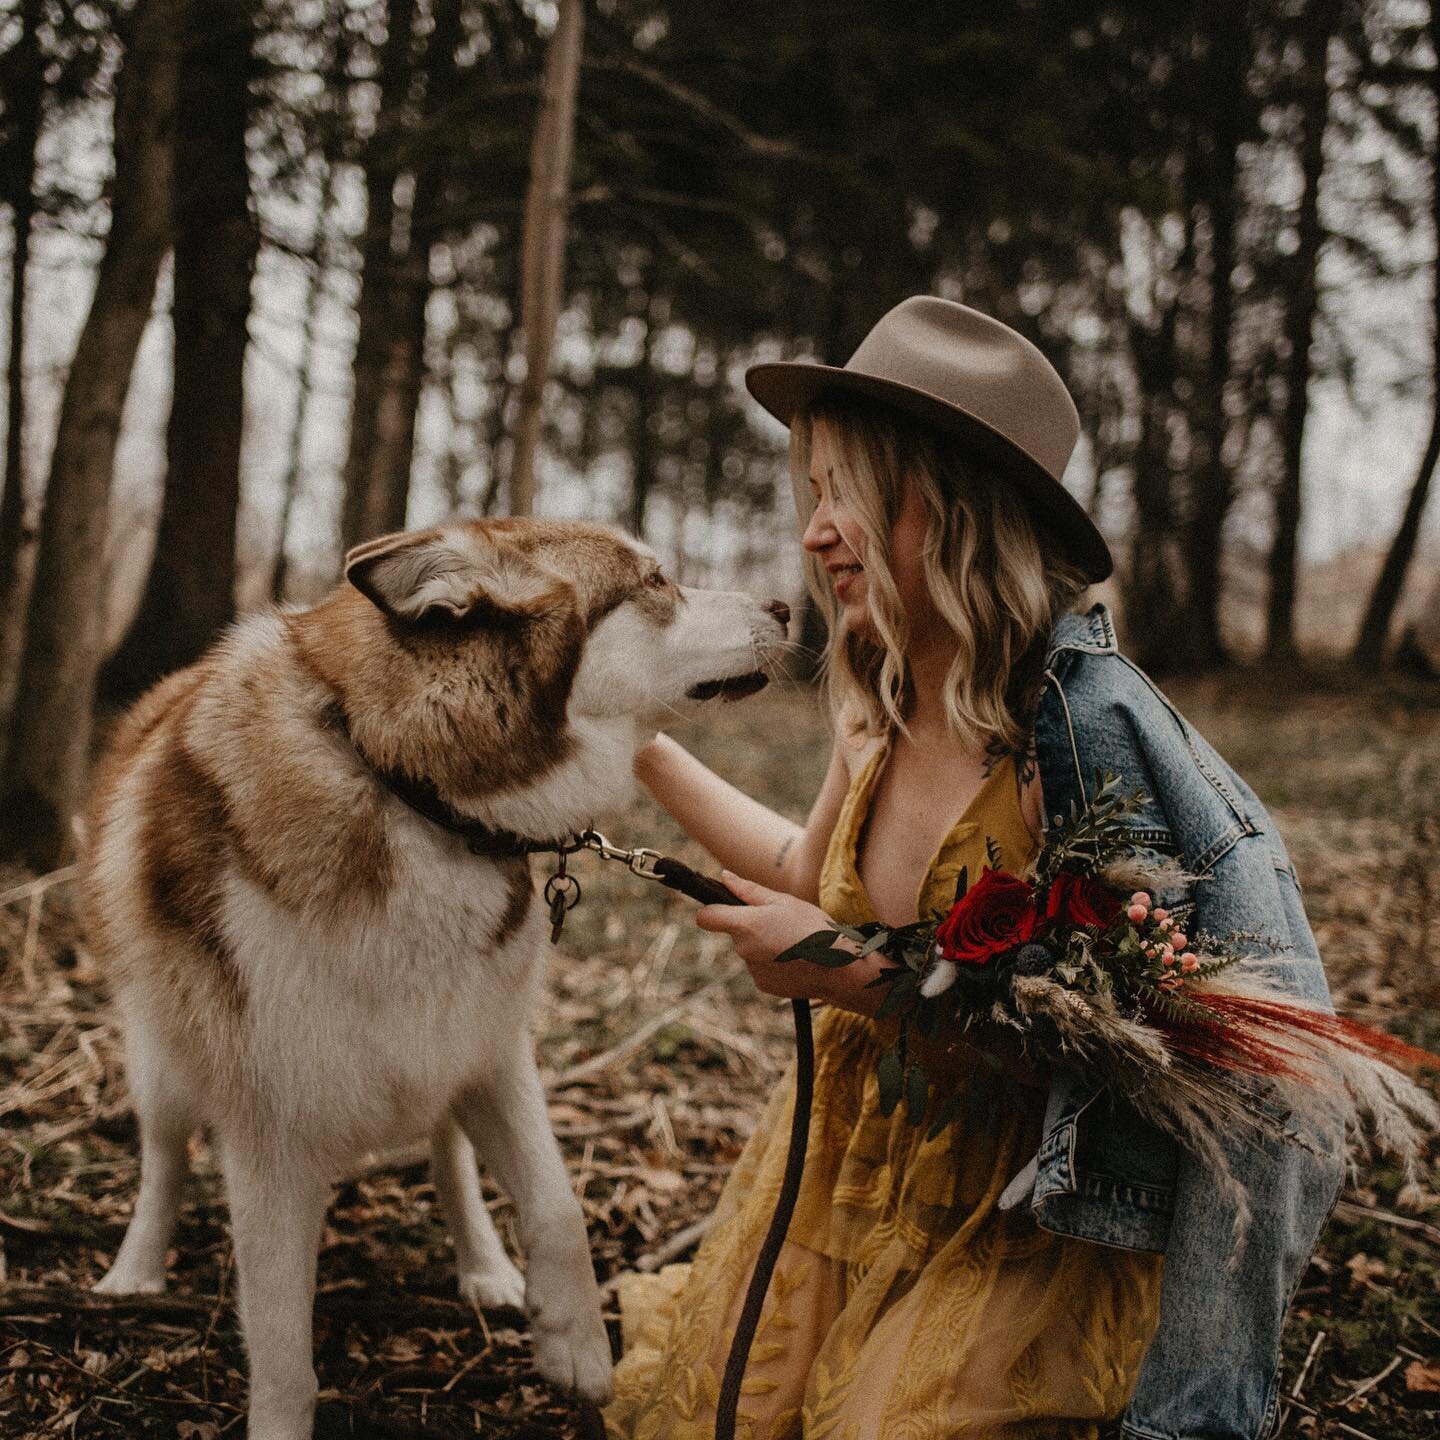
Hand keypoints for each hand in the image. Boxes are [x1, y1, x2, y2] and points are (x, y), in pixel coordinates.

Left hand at [695, 872, 863, 1003]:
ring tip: (793, 942)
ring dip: (765, 944)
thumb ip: (749, 890)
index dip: (712, 911)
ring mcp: (752, 970)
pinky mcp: (763, 985)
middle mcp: (743, 950)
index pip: (706, 918)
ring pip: (750, 950)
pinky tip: (795, 959)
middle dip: (751, 926)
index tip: (724, 907)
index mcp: (745, 925)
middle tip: (781, 923)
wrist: (839, 967)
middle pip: (735, 933)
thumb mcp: (783, 901)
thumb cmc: (813, 927)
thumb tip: (724, 877)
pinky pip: (761, 967)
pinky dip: (773, 962)